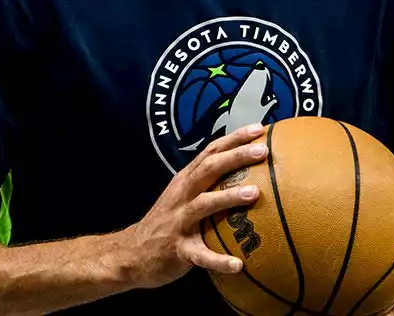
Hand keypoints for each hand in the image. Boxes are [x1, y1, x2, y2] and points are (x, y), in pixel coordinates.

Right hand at [123, 123, 266, 288]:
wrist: (131, 253)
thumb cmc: (167, 221)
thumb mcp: (182, 196)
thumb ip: (207, 184)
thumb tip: (247, 174)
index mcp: (185, 181)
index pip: (210, 152)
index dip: (233, 139)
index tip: (258, 129)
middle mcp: (182, 196)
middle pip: (208, 170)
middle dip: (235, 157)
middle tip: (262, 150)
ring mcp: (179, 222)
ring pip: (203, 205)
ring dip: (228, 197)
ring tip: (254, 193)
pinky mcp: (178, 250)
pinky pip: (200, 255)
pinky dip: (218, 260)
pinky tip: (238, 265)